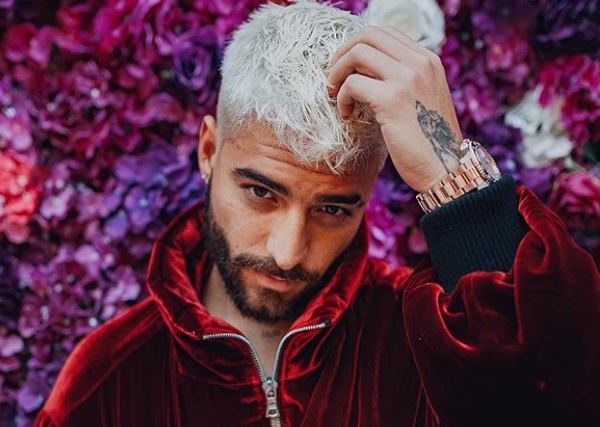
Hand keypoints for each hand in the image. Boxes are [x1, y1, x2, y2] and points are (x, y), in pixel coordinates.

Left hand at [328, 26, 462, 192]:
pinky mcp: (392, 100)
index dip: (358, 46)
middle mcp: (420, 63)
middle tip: (333, 78)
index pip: (386, 32)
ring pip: (358, 53)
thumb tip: (364, 71)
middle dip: (343, 54)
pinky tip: (347, 114)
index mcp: (428, 60)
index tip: (347, 68)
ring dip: (337, 73)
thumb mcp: (422, 99)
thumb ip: (403, 79)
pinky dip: (341, 98)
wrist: (444, 168)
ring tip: (335, 95)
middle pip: (369, 35)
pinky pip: (352, 84)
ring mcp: (407, 79)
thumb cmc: (429, 141)